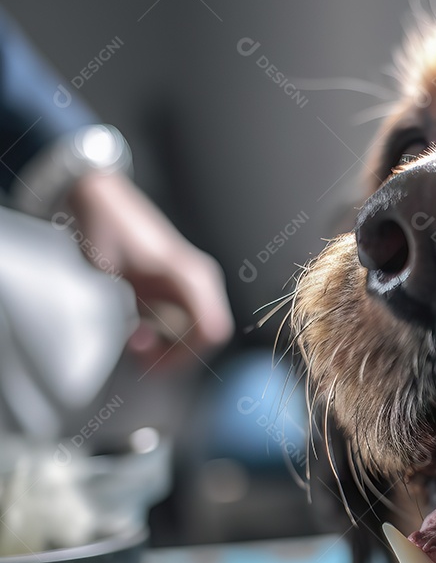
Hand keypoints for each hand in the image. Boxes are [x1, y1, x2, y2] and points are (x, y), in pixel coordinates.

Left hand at [66, 171, 233, 368]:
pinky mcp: (177, 289)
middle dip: (172, 354)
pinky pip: (182, 323)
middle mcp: (198, 281)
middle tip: (139, 354)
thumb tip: (148, 341)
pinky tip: (139, 331)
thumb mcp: (119, 271)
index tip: (152, 362)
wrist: (98, 200)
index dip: (183, 355)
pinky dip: (162, 335)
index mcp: (192, 277)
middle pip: (204, 337)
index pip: (210, 331)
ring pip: (193, 333)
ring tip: (136, 343)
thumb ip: (139, 307)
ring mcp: (190, 285)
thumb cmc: (108, 228)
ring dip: (167, 346)